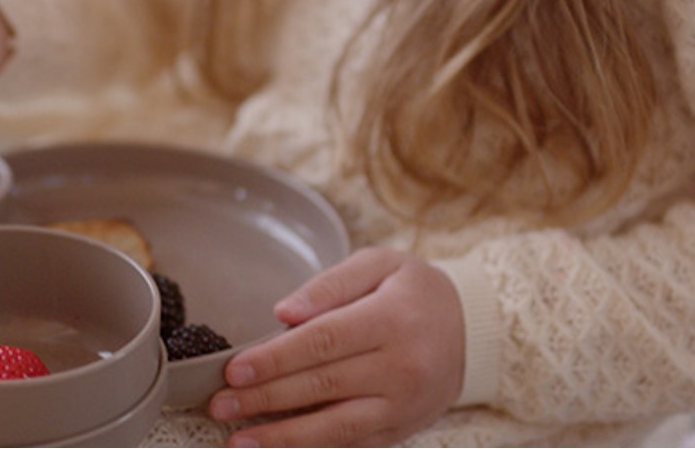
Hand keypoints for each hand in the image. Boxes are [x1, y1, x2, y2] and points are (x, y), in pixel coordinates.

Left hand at [208, 248, 465, 446]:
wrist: (474, 330)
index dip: (276, 358)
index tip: (235, 368)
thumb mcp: (380, 264)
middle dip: (265, 398)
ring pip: (336, 427)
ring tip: (239, 441)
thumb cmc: (417, 292)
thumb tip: (283, 313)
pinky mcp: (402, 429)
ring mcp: (403, 405)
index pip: (324, 342)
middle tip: (220, 404)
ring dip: (283, 437)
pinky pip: (353, 445)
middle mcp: (401, 367)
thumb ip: (330, 284)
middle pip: (322, 386)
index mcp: (392, 320)